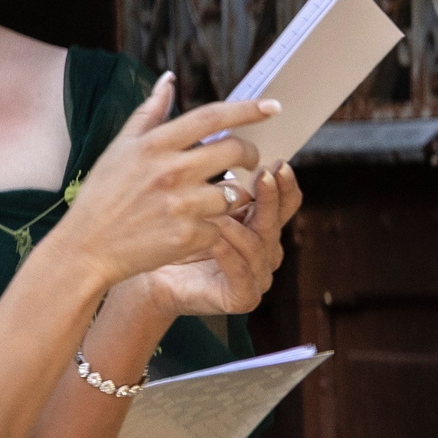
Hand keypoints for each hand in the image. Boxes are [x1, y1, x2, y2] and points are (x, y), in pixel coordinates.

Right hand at [48, 74, 272, 290]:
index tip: (273, 106)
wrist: (85, 250)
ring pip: (233, 192)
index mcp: (154, 144)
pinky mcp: (188, 236)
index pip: (212, 117)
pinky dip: (213, 228)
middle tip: (248, 160)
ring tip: (210, 200)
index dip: (248, 109)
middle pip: (234, 150)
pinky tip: (192, 229)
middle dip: (250, 154)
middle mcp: (170, 170)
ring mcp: (181, 205)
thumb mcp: (119, 148)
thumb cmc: (102, 196)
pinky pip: (221, 226)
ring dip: (230, 195)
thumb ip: (149, 112)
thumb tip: (169, 79)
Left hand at [146, 164, 301, 317]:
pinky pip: (240, 272)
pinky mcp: (243, 298)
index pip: (286, 204)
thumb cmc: (175, 237)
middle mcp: (266, 252)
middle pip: (276, 222)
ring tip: (214, 210)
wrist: (151, 278)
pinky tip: (213, 238)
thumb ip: (223, 183)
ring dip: (236, 225)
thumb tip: (230, 139)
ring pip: (258, 245)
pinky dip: (227, 253)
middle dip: (270, 198)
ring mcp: (258, 277)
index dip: (285, 185)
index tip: (278, 164)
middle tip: (263, 176)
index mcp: (262, 228)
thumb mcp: (203, 204)